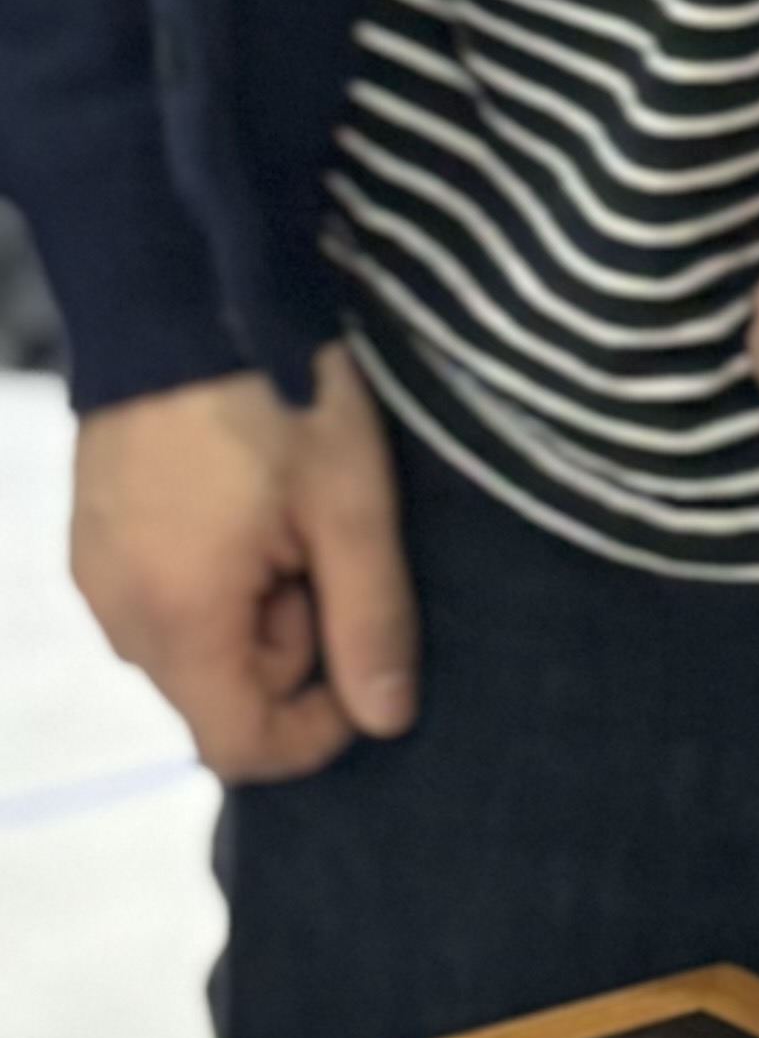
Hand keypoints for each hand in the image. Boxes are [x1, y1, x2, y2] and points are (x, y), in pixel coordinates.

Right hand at [68, 345, 418, 779]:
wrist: (180, 290)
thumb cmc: (275, 393)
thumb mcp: (352, 506)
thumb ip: (371, 622)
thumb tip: (387, 719)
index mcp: (179, 619)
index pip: (240, 747)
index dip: (318, 730)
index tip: (364, 660)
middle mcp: (119, 612)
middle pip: (220, 694)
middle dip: (293, 646)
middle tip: (326, 548)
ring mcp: (95, 574)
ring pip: (196, 643)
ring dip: (258, 605)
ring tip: (288, 514)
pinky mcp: (93, 537)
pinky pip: (164, 596)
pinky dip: (216, 574)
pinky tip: (245, 500)